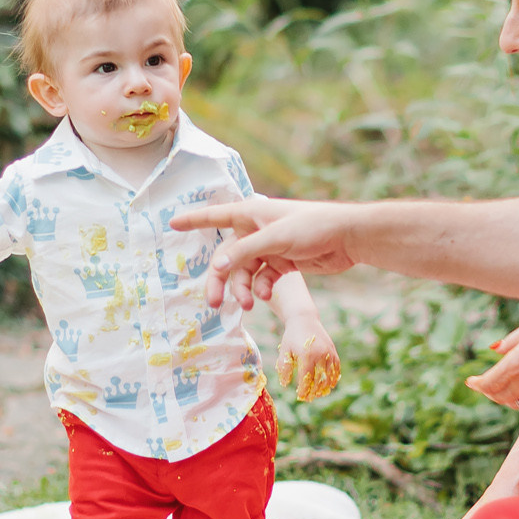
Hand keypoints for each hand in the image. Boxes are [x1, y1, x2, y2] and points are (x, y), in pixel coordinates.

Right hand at [169, 197, 358, 308]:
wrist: (347, 238)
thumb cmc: (312, 227)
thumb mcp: (274, 239)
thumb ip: (243, 253)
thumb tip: (216, 268)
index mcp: (252, 214)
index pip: (215, 215)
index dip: (193, 219)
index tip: (172, 222)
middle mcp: (257, 229)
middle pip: (228, 256)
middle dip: (221, 279)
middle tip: (214, 302)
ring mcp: (270, 247)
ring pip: (245, 271)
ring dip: (243, 288)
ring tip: (248, 304)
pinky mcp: (283, 263)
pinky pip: (262, 278)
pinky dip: (261, 287)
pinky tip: (266, 294)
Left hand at [277, 320, 340, 402]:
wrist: (304, 319)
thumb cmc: (291, 336)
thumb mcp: (284, 351)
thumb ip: (284, 367)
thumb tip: (285, 384)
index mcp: (306, 355)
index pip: (306, 378)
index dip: (304, 389)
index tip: (301, 396)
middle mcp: (319, 354)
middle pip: (319, 378)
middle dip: (314, 390)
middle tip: (310, 398)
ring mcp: (328, 352)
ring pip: (329, 374)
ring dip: (325, 386)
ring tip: (320, 393)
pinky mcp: (333, 350)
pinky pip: (336, 366)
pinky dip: (335, 376)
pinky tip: (331, 384)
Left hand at [467, 317, 518, 411]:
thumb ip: (510, 342)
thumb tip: (493, 350)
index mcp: (517, 362)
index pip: (488, 383)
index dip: (476, 385)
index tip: (471, 380)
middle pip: (497, 396)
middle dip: (487, 391)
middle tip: (483, 383)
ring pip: (513, 402)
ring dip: (503, 395)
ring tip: (500, 385)